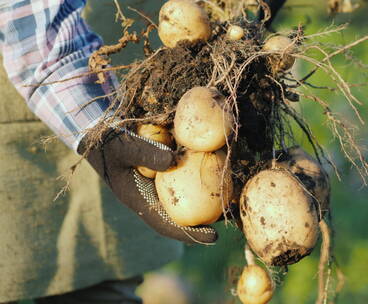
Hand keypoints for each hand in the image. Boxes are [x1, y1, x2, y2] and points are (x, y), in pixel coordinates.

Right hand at [78, 128, 217, 244]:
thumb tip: (176, 160)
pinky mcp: (162, 169)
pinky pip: (182, 177)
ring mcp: (156, 183)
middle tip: (228, 218)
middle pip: (180, 214)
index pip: (166, 224)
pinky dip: (198, 176)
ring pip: (183, 196)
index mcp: (139, 200)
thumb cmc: (107, 142)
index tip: (213, 237)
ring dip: (205, 198)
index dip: (190, 234)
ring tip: (229, 198)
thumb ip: (146, 154)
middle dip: (204, 219)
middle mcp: (150, 195)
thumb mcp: (123, 147)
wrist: (97, 130)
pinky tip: (216, 169)